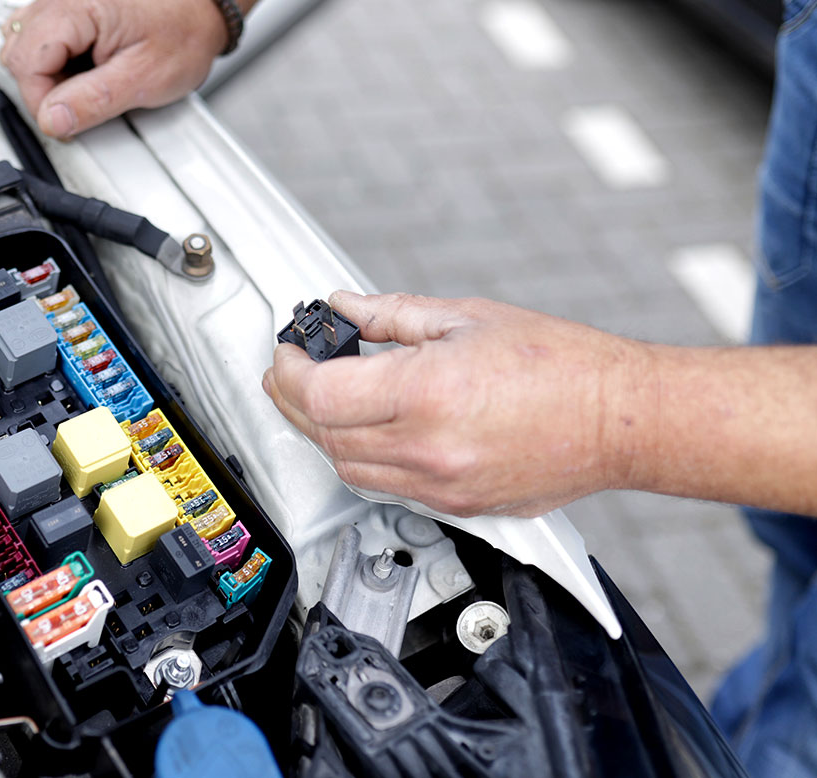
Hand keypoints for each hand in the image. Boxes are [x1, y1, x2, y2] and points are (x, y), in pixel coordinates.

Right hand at [0, 0, 229, 137]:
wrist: (204, 9)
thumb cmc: (184, 32)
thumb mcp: (143, 77)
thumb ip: (93, 101)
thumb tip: (53, 120)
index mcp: (78, 8)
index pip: (26, 62)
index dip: (41, 101)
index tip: (67, 120)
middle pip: (18, 52)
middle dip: (41, 88)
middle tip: (79, 103)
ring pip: (23, 43)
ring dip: (46, 73)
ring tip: (84, 83)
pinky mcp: (69, 6)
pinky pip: (41, 34)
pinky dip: (54, 58)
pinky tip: (81, 68)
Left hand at [262, 291, 653, 517]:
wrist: (622, 420)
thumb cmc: (564, 367)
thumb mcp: (467, 317)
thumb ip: (392, 315)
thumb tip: (345, 309)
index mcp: (427, 393)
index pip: (321, 393)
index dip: (290, 370)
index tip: (287, 352)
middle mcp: (428, 449)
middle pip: (325, 434)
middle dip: (294, 400)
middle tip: (291, 370)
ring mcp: (440, 486)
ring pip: (347, 469)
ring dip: (324, 433)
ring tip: (323, 398)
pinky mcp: (456, 507)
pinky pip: (384, 487)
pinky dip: (361, 458)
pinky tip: (365, 429)